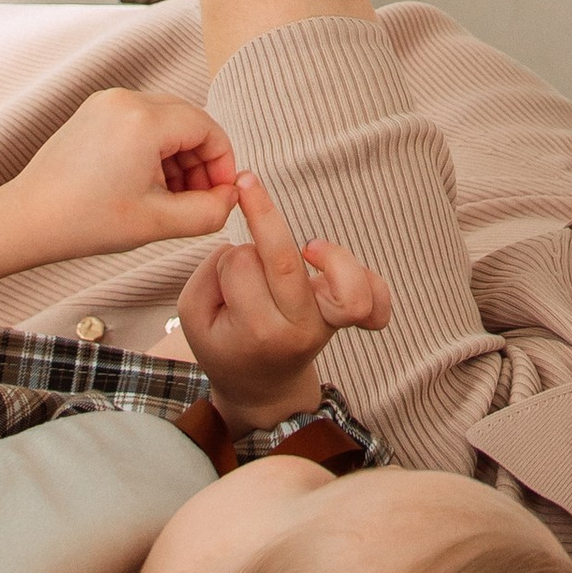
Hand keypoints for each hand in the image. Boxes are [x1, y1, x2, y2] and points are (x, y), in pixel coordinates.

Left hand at [0, 90, 238, 299]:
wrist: (26, 220)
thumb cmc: (84, 222)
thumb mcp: (157, 223)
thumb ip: (207, 212)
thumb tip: (231, 198)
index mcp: (144, 119)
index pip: (208, 128)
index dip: (222, 163)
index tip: (220, 197)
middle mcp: (127, 99)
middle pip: (189, 120)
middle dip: (201, 161)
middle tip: (199, 200)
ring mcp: (107, 101)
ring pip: (166, 120)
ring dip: (179, 156)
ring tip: (172, 198)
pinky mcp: (94, 111)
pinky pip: (141, 121)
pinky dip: (154, 148)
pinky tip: (147, 184)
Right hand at [177, 171, 392, 434]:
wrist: (261, 389)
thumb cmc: (227, 344)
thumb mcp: (195, 318)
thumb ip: (209, 275)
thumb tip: (245, 245)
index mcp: (255, 332)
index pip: (241, 265)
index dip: (229, 257)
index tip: (227, 277)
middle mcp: (296, 329)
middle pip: (284, 261)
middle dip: (262, 215)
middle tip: (247, 184)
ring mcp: (327, 325)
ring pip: (347, 288)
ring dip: (330, 256)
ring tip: (310, 249)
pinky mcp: (347, 318)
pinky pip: (376, 301)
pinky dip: (372, 282)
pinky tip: (341, 268)